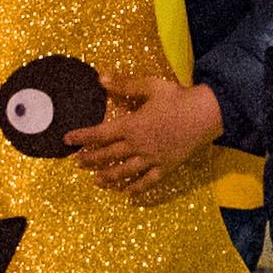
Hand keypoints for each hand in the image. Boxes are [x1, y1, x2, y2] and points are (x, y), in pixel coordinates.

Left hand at [73, 76, 220, 191]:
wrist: (205, 114)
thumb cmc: (177, 98)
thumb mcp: (150, 86)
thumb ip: (125, 85)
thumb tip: (101, 79)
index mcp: (131, 125)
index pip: (99, 134)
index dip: (82, 137)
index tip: (67, 140)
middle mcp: (137, 145)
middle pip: (108, 155)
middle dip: (90, 159)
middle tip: (76, 163)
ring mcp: (151, 158)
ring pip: (124, 171)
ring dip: (108, 177)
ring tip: (96, 181)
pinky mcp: (166, 166)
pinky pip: (148, 181)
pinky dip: (137, 188)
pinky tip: (128, 194)